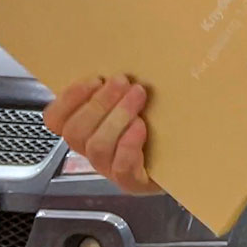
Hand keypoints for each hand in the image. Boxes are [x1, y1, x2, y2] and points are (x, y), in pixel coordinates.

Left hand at [41, 75, 246, 194]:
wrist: (216, 114)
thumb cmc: (244, 126)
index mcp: (162, 178)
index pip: (130, 177)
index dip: (128, 154)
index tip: (144, 127)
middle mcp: (128, 167)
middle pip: (97, 151)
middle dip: (110, 118)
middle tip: (137, 89)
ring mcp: (104, 145)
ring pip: (77, 135)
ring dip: (95, 104)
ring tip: (122, 80)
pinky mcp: (91, 121)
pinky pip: (61, 119)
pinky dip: (70, 100)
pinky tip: (91, 80)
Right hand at [42, 75, 159, 194]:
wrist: (190, 155)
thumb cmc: (161, 121)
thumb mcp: (137, 97)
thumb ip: (122, 83)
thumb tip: (123, 64)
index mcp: (87, 128)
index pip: (56, 120)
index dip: (68, 99)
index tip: (94, 79)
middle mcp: (94, 150)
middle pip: (76, 132)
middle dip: (99, 103)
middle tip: (122, 82)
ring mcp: (112, 169)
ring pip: (97, 147)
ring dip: (116, 116)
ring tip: (138, 96)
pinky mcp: (134, 183)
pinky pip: (121, 168)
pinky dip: (128, 144)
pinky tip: (141, 127)